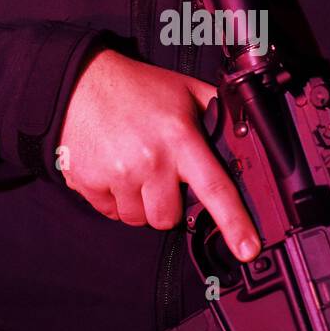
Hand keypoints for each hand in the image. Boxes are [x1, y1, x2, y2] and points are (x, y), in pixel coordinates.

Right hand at [58, 48, 260, 261]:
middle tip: (161, 176)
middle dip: (169, 204)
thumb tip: (246, 134)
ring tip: (135, 169)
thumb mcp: (186, 91)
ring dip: (140, 203)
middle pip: (169, 218)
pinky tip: (114, 170)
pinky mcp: (89, 183)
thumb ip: (219, 113)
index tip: (248, 249)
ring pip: (138, 219)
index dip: (234, 223)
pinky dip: (115, 199)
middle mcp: (150, 160)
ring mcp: (117, 175)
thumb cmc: (136, 87)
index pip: (215, 188)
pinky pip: (111, 212)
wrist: (81, 81)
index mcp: (179, 138)